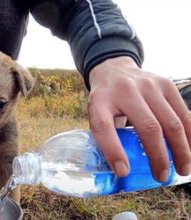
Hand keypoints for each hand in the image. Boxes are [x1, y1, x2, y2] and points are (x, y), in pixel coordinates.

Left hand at [88, 56, 190, 181]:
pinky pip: (184, 113)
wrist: (114, 70)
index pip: (103, 127)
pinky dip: (190, 134)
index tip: (123, 172)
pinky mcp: (166, 84)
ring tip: (183, 169)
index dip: (114, 151)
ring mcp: (148, 85)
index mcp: (100, 101)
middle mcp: (125, 91)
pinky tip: (190, 150)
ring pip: (171, 122)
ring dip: (181, 150)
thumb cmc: (106, 101)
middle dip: (158, 157)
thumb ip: (107, 136)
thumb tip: (123, 170)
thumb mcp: (97, 114)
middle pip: (148, 128)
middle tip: (161, 176)